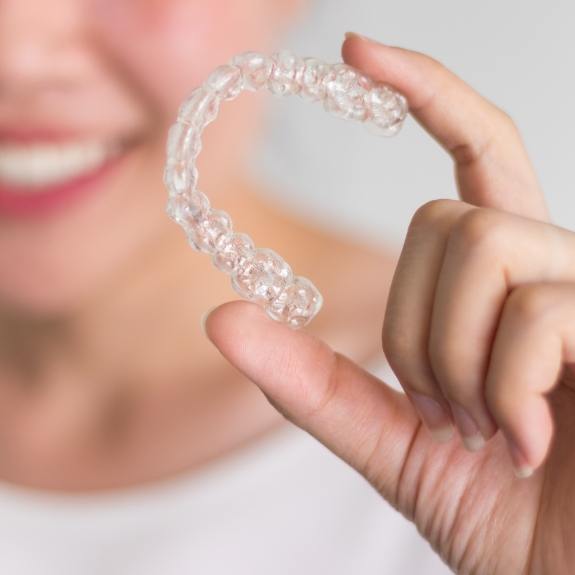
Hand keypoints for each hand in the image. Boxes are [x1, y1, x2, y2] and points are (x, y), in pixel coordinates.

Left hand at [202, 34, 573, 573]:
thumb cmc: (501, 516)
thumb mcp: (391, 443)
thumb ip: (314, 384)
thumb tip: (223, 318)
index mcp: (505, 289)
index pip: (474, 156)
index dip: (427, 93)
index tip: (362, 50)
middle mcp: (556, 271)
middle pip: (451, 219)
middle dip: (420, 325)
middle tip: (448, 410)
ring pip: (488, 247)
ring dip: (458, 355)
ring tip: (491, 428)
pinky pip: (540, 307)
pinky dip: (505, 382)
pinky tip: (528, 439)